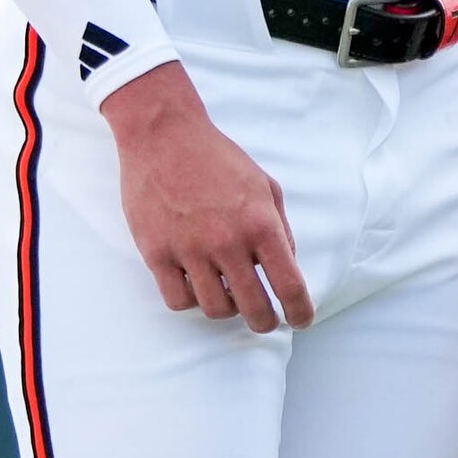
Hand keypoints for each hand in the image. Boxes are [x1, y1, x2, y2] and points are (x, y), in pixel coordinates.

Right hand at [106, 63, 308, 331]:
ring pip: (215, 310)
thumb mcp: (264, 185)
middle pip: (255, 309)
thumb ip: (280, 227)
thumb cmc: (217, 157)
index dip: (300, 312)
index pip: (289, 286)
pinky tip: (196, 285)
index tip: (300, 320)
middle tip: (264, 320)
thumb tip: (287, 265)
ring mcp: (190, 250)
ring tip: (227, 294)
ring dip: (227, 309)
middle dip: (265, 322)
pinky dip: (191, 300)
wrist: (163, 135)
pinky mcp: (157, 253)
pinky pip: (178, 300)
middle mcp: (228, 242)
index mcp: (260, 224)